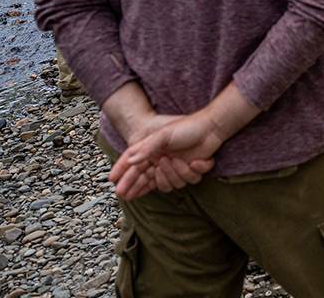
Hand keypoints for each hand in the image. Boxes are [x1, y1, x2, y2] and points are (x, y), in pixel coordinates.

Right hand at [110, 112, 224, 200]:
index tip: (112, 180)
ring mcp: (176, 168)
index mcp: (153, 151)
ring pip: (169, 184)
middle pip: (145, 179)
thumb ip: (147, 148)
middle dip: (134, 186)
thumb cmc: (186, 128)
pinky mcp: (190, 171)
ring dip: (172, 174)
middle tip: (125, 194)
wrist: (211, 128)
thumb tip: (131, 160)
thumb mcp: (163, 135)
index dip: (122, 172)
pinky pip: (188, 181)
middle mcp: (162, 161)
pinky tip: (195, 161)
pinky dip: (191, 172)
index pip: (133, 164)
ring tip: (174, 160)